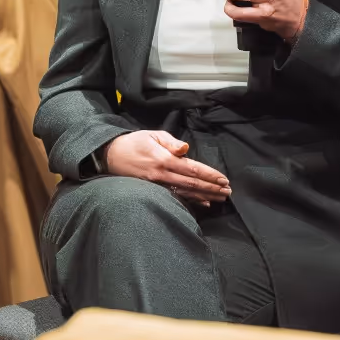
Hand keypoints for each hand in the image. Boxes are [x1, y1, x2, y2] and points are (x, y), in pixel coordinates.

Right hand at [102, 130, 231, 206]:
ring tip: (221, 198)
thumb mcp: (152, 135)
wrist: (111, 156)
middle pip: (193, 183)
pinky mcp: (155, 190)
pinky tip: (204, 203)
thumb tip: (185, 148)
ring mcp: (158, 185)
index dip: (209, 175)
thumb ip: (170, 142)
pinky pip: (176, 197)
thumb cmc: (134, 142)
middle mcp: (163, 174)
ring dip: (205, 196)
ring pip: (187, 192)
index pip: (192, 168)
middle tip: (228, 191)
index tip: (223, 179)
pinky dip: (191, 201)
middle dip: (212, 188)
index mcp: (164, 159)